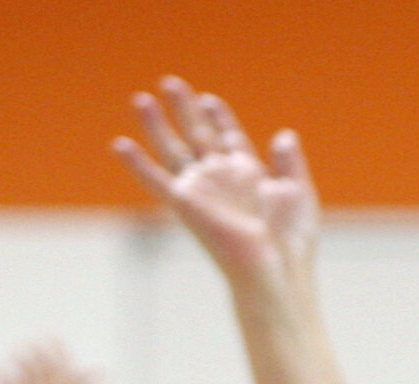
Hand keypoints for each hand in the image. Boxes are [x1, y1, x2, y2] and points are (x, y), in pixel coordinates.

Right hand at [117, 79, 319, 294]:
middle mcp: (222, 179)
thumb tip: (284, 134)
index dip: (219, 118)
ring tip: (140, 99)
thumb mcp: (298, 193)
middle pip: (198, 135)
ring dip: (156, 125)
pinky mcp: (186, 203)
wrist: (276, 266)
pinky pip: (155, 179)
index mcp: (250, 175)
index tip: (209, 99)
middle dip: (185, 109)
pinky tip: (119, 144)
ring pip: (173, 149)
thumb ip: (290, 163)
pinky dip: (137, 163)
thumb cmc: (292, 241)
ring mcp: (202, 190)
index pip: (229, 138)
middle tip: (170, 82)